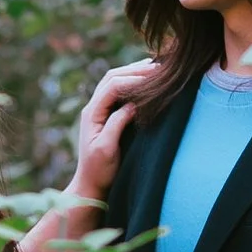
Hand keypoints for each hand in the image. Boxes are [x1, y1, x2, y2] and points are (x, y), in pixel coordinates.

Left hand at [67, 59, 162, 209]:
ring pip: (115, 81)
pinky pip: (119, 91)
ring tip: (156, 69)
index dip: (134, 79)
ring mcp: (99, 109)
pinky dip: (133, 83)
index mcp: (92, 113)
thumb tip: (133, 104)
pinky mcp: (106, 114)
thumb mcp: (107, 149)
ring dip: (134, 73)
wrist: (91, 185)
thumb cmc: (99, 170)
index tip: (155, 78)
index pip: (113, 85)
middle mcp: (93, 107)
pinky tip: (147, 83)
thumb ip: (117, 123)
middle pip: (113, 77)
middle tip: (160, 67)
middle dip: (135, 70)